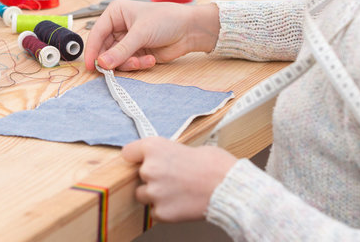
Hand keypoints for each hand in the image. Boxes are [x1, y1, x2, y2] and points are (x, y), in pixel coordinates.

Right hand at [84, 0, 219, 70]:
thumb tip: (102, 63)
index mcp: (116, 14)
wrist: (190, 30)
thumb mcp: (141, 33)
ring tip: (140, 61)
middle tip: (114, 70)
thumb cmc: (166, 19)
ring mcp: (128, 41)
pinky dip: (138, 65)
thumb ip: (121, 50)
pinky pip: (129, 64)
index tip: (91, 66)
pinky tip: (149, 60)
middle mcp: (119, 27)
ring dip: (127, 63)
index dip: (92, 50)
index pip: (97, 33)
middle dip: (113, 60)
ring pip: (116, 60)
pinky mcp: (137, 53)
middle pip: (105, 49)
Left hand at [122, 137, 236, 222]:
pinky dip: (165, 210)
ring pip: (144, 195)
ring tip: (179, 192)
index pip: (128, 152)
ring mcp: (154, 192)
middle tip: (173, 179)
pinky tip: (182, 203)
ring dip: (156, 195)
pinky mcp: (161, 212)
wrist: (230, 188)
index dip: (137, 158)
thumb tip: (166, 160)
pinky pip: (155, 212)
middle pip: (139, 176)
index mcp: (154, 147)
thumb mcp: (190, 148)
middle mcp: (149, 169)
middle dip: (153, 178)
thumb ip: (170, 154)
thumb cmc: (216, 166)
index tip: (140, 161)